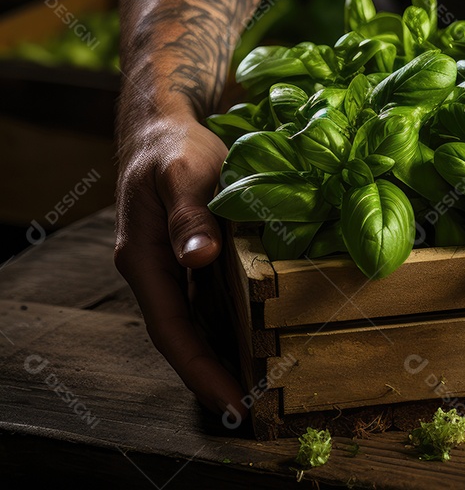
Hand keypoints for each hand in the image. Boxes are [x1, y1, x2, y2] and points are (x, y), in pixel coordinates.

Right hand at [114, 115, 246, 418]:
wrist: (163, 125)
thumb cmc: (173, 147)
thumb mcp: (183, 174)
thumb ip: (190, 216)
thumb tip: (198, 258)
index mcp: (143, 259)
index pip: (171, 330)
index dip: (200, 368)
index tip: (231, 399)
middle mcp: (152, 270)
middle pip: (180, 336)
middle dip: (210, 374)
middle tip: (249, 407)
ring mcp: (168, 266)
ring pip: (192, 323)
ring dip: (218, 353)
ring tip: (254, 384)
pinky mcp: (187, 257)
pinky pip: (203, 302)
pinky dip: (224, 324)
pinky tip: (251, 337)